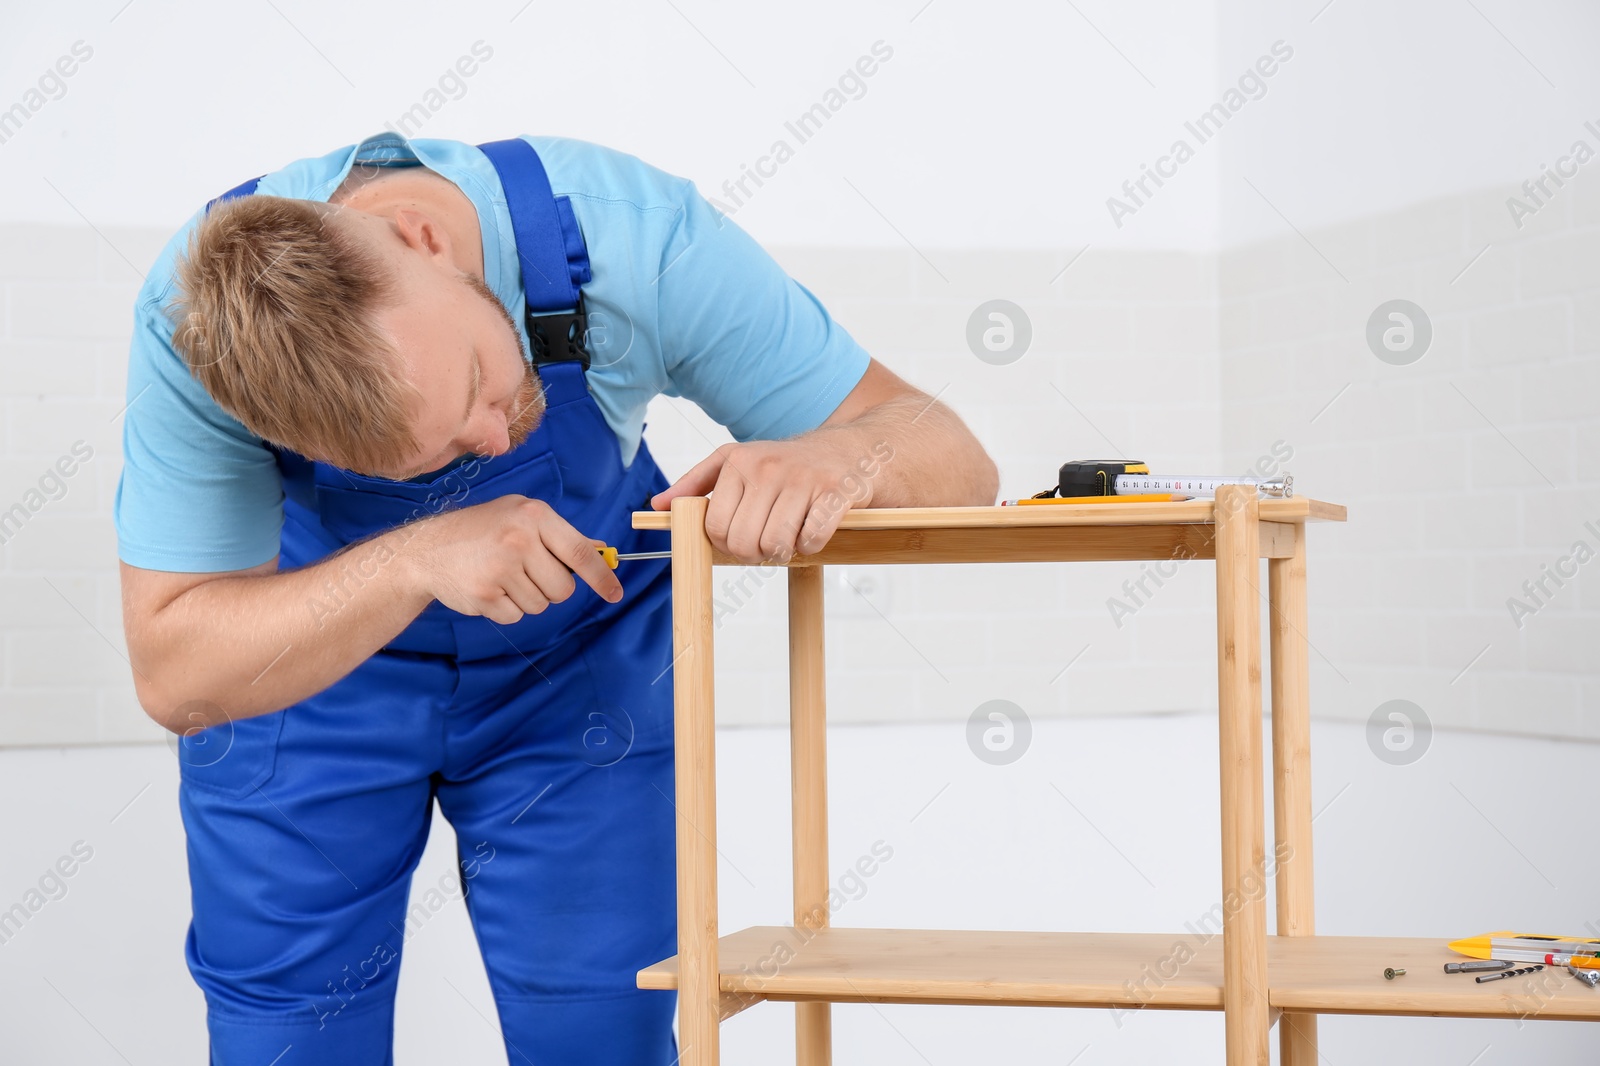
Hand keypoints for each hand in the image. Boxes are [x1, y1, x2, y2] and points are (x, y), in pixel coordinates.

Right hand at [399, 495, 621, 623]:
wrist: (426, 549)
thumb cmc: (483, 530)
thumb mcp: (521, 517)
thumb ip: (562, 536)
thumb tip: (602, 553)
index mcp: (534, 515)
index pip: (580, 553)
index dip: (601, 578)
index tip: (615, 593)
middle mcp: (519, 539)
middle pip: (562, 589)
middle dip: (551, 588)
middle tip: (526, 572)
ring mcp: (500, 568)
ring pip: (540, 605)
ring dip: (526, 598)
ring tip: (502, 576)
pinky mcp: (484, 595)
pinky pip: (516, 616)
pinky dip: (506, 608)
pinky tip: (489, 587)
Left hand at [650, 437, 894, 564]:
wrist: (851, 449)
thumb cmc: (788, 463)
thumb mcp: (737, 462)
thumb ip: (696, 484)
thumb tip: (658, 506)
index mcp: (738, 462)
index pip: (714, 527)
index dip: (727, 543)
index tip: (743, 536)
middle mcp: (767, 468)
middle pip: (744, 541)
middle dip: (755, 552)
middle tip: (768, 541)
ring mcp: (802, 479)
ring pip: (776, 544)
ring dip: (784, 551)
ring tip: (790, 535)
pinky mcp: (835, 492)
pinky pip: (811, 540)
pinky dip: (811, 545)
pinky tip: (814, 529)